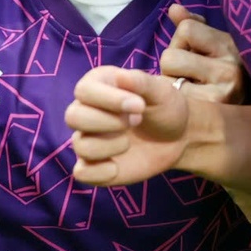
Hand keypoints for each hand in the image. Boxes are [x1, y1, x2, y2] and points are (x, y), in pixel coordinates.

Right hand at [66, 65, 192, 185]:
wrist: (177, 137)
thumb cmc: (165, 107)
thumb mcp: (161, 91)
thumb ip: (140, 82)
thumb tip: (120, 77)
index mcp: (98, 86)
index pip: (84, 91)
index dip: (109, 100)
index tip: (139, 106)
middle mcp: (86, 111)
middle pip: (73, 117)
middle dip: (106, 122)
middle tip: (136, 121)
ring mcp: (88, 139)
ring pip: (81, 146)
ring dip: (110, 146)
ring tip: (130, 141)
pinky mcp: (93, 166)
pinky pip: (82, 173)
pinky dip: (100, 172)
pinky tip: (118, 166)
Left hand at [160, 4, 250, 104]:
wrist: (250, 115)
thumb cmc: (225, 73)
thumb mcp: (216, 44)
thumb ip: (193, 24)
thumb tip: (174, 9)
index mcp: (230, 45)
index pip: (186, 28)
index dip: (183, 41)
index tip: (195, 53)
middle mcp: (229, 68)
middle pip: (171, 56)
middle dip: (173, 64)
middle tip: (189, 76)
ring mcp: (222, 92)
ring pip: (168, 76)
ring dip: (171, 82)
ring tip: (190, 88)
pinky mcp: (209, 111)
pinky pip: (172, 95)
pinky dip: (175, 98)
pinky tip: (191, 102)